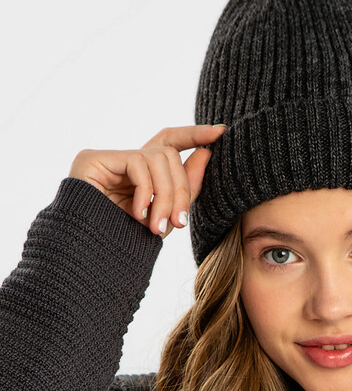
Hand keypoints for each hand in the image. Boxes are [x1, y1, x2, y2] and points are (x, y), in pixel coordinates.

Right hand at [68, 124, 226, 237]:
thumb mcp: (166, 214)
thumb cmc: (127, 240)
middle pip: (169, 155)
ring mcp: (109, 158)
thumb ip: (187, 185)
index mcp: (143, 172)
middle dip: (181, 190)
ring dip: (165, 195)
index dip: (194, 135)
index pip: (171, 142)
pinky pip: (138, 164)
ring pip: (158, 158)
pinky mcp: (94, 158)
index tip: (221, 133)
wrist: (92, 257)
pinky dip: (146, 192)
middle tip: (179, 222)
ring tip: (158, 225)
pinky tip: (138, 214)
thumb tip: (207, 152)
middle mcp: (126, 161)